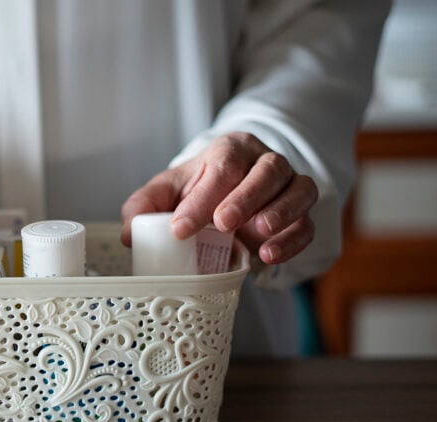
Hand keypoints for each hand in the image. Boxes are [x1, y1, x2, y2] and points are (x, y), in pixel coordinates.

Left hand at [121, 132, 317, 264]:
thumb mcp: (166, 193)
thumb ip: (142, 207)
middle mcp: (265, 162)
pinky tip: (270, 255)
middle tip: (223, 223)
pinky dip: (293, 241)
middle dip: (246, 197)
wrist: (230, 198)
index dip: (202, 198)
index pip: (222, 166)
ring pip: (298, 190)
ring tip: (258, 233)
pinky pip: (307, 224)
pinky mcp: (303, 214)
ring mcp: (289, 187)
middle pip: (267, 170)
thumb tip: (129, 234)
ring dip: (280, 213)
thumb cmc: (198, 192)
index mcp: (230, 150)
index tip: (180, 229)